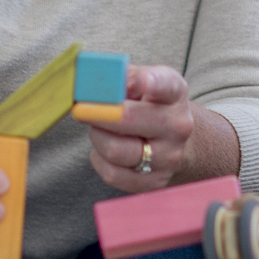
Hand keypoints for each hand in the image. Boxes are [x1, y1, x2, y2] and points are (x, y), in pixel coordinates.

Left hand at [81, 65, 195, 192]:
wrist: (173, 139)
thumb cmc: (147, 104)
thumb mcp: (140, 81)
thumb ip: (117, 76)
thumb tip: (89, 83)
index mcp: (174, 93)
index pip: (165, 85)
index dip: (152, 82)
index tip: (141, 81)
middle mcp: (177, 125)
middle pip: (127, 118)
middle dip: (96, 113)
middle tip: (81, 109)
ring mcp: (169, 156)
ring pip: (114, 150)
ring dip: (97, 138)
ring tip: (99, 130)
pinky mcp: (156, 181)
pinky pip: (112, 174)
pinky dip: (99, 160)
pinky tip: (104, 150)